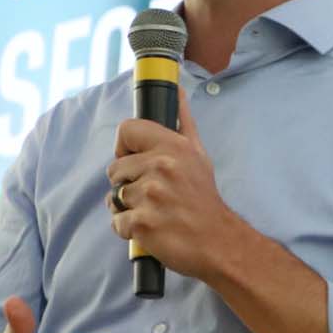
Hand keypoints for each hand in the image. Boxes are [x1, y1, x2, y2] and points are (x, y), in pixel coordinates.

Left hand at [107, 104, 241, 284]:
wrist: (218, 242)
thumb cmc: (204, 199)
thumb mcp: (199, 155)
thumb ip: (183, 122)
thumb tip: (177, 90)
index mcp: (173, 147)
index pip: (126, 130)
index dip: (125, 147)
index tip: (135, 161)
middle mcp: (160, 168)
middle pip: (115, 169)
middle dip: (127, 183)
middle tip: (152, 195)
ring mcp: (150, 197)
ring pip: (114, 197)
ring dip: (127, 208)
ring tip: (153, 212)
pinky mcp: (142, 225)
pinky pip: (117, 222)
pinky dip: (129, 229)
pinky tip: (151, 228)